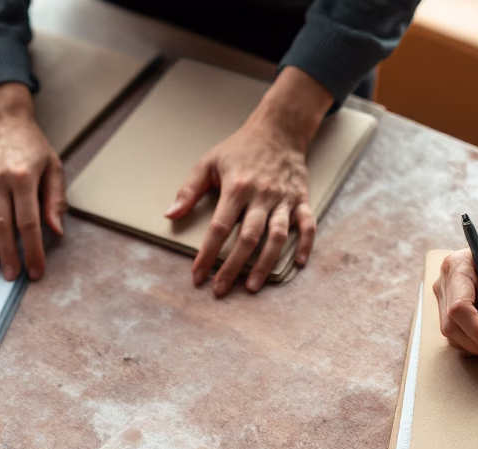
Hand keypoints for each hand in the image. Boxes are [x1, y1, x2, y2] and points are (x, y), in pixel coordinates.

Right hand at [0, 83, 65, 280]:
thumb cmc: (30, 142)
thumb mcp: (52, 166)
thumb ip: (55, 199)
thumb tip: (56, 231)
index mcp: (22, 176)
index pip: (28, 222)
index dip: (32, 250)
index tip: (35, 270)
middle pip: (1, 225)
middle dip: (7, 255)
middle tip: (11, 275)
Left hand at [165, 67, 332, 296]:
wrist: (279, 129)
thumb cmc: (240, 148)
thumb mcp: (209, 162)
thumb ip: (189, 190)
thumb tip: (170, 215)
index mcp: (237, 187)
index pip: (220, 227)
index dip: (207, 254)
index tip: (197, 275)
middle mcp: (262, 195)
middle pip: (248, 237)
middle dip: (233, 267)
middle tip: (220, 289)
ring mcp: (284, 199)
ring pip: (277, 236)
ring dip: (265, 263)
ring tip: (253, 286)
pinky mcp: (302, 199)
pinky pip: (308, 224)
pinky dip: (306, 244)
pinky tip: (298, 264)